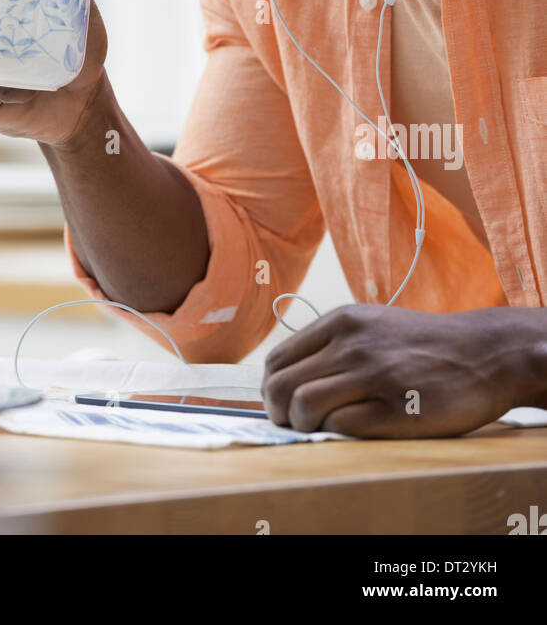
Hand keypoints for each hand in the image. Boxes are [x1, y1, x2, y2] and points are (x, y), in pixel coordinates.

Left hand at [261, 304, 535, 437]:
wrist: (485, 353)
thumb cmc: (424, 344)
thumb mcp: (373, 324)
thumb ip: (333, 343)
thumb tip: (288, 377)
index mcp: (342, 322)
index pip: (277, 360)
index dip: (270, 389)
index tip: (281, 405)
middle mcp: (352, 344)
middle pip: (281, 385)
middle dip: (278, 414)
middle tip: (293, 426)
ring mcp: (373, 375)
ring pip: (304, 406)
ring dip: (303, 426)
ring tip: (320, 430)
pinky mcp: (395, 408)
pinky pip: (341, 427)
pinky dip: (335, 434)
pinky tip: (352, 431)